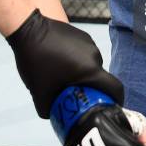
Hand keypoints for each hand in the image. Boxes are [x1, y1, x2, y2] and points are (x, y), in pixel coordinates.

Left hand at [7, 9, 123, 116]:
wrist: (28, 29)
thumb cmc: (37, 62)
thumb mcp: (40, 93)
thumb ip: (50, 110)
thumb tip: (56, 116)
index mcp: (91, 70)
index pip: (115, 87)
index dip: (117, 100)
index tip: (111, 107)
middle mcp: (95, 55)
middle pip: (100, 77)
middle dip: (91, 88)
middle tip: (75, 94)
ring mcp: (89, 43)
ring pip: (91, 64)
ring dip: (83, 73)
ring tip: (63, 76)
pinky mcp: (82, 34)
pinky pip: (85, 53)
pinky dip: (77, 60)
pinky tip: (59, 61)